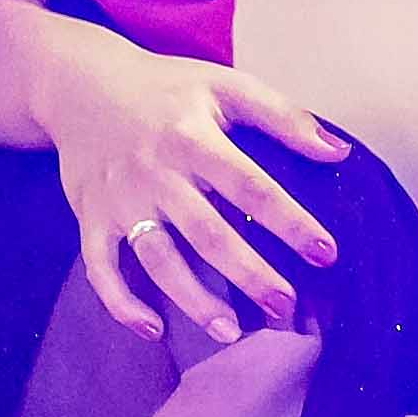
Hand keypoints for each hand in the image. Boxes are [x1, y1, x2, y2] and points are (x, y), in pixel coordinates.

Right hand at [40, 35, 352, 341]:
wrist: (80, 84)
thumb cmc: (166, 88)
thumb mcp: (226, 85)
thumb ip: (283, 116)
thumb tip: (338, 152)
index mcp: (193, 138)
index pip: (250, 186)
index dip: (289, 222)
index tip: (325, 253)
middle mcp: (155, 172)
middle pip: (206, 232)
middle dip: (247, 274)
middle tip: (284, 307)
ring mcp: (119, 198)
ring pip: (156, 258)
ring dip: (192, 299)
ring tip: (230, 332)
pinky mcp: (90, 216)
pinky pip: (99, 269)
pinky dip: (121, 303)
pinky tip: (153, 329)